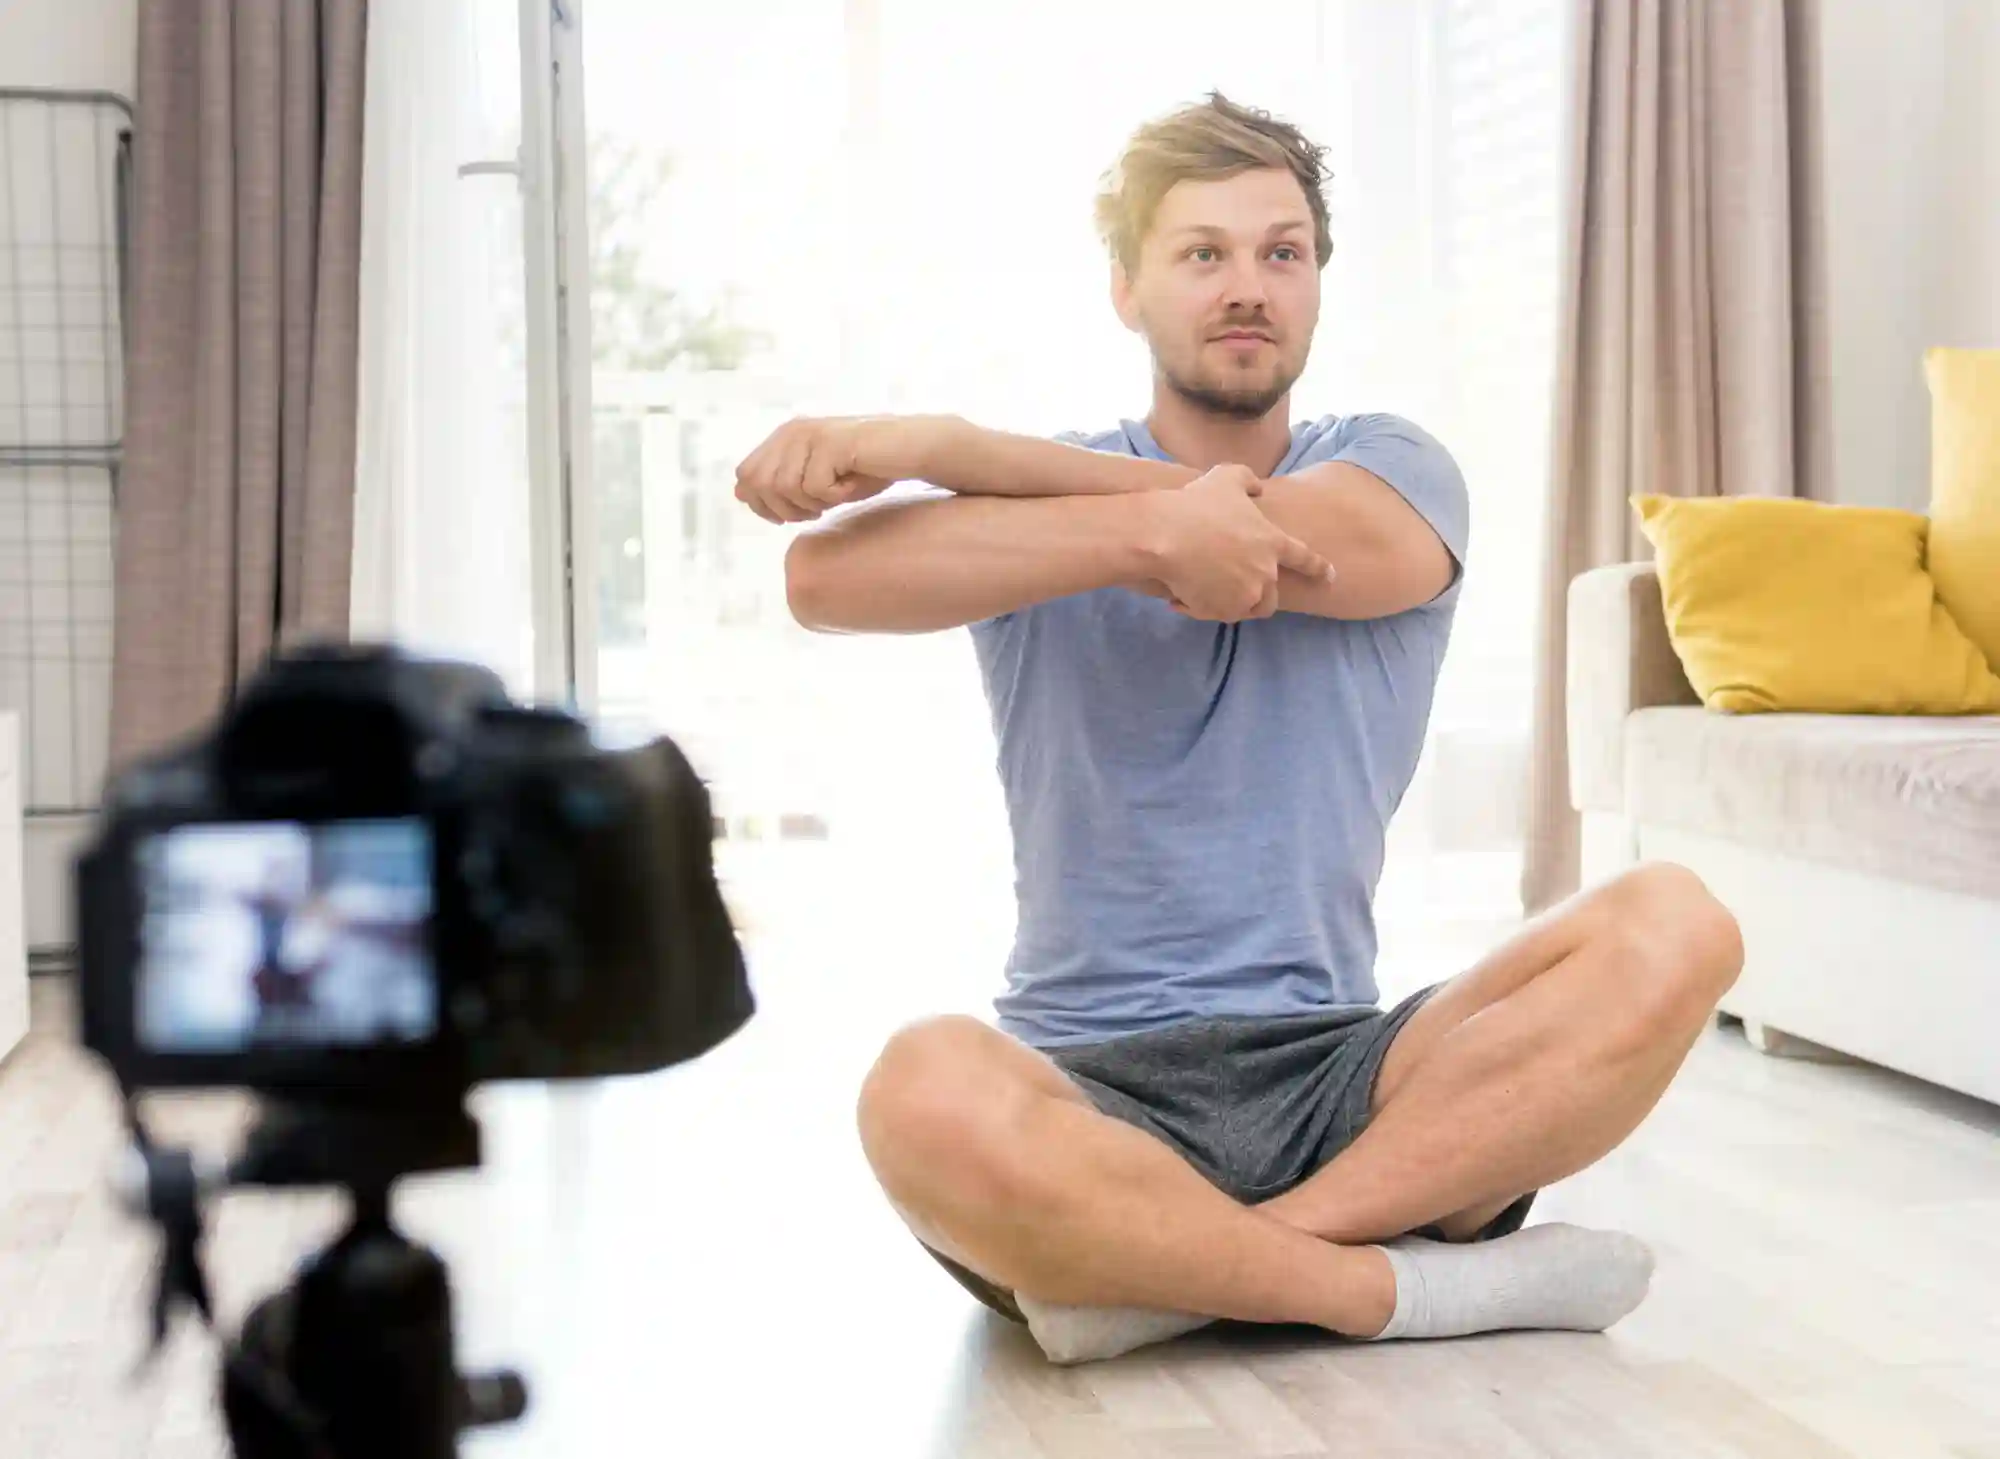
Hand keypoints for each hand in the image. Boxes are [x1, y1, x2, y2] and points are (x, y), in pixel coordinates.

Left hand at [733, 415, 957, 523]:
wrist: (910, 450)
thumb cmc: (866, 468)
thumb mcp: (814, 480)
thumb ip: (778, 482)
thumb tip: (739, 493)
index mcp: (783, 436)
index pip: (745, 477)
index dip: (764, 505)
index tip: (794, 514)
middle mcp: (792, 431)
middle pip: (760, 485)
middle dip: (786, 508)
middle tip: (819, 507)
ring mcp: (811, 435)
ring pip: (786, 489)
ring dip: (814, 503)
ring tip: (839, 492)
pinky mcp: (831, 443)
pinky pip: (816, 488)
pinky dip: (837, 496)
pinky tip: (854, 482)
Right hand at [1144, 464, 1335, 620]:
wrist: (1167, 536)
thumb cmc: (1196, 503)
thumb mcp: (1226, 477)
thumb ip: (1248, 480)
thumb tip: (1257, 489)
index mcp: (1272, 542)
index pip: (1305, 559)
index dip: (1319, 568)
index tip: (1330, 578)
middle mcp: (1265, 573)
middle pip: (1272, 594)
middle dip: (1258, 593)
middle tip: (1233, 585)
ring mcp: (1245, 594)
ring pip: (1248, 608)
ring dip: (1233, 603)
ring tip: (1209, 593)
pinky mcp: (1221, 611)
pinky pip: (1216, 615)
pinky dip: (1200, 608)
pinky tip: (1181, 598)